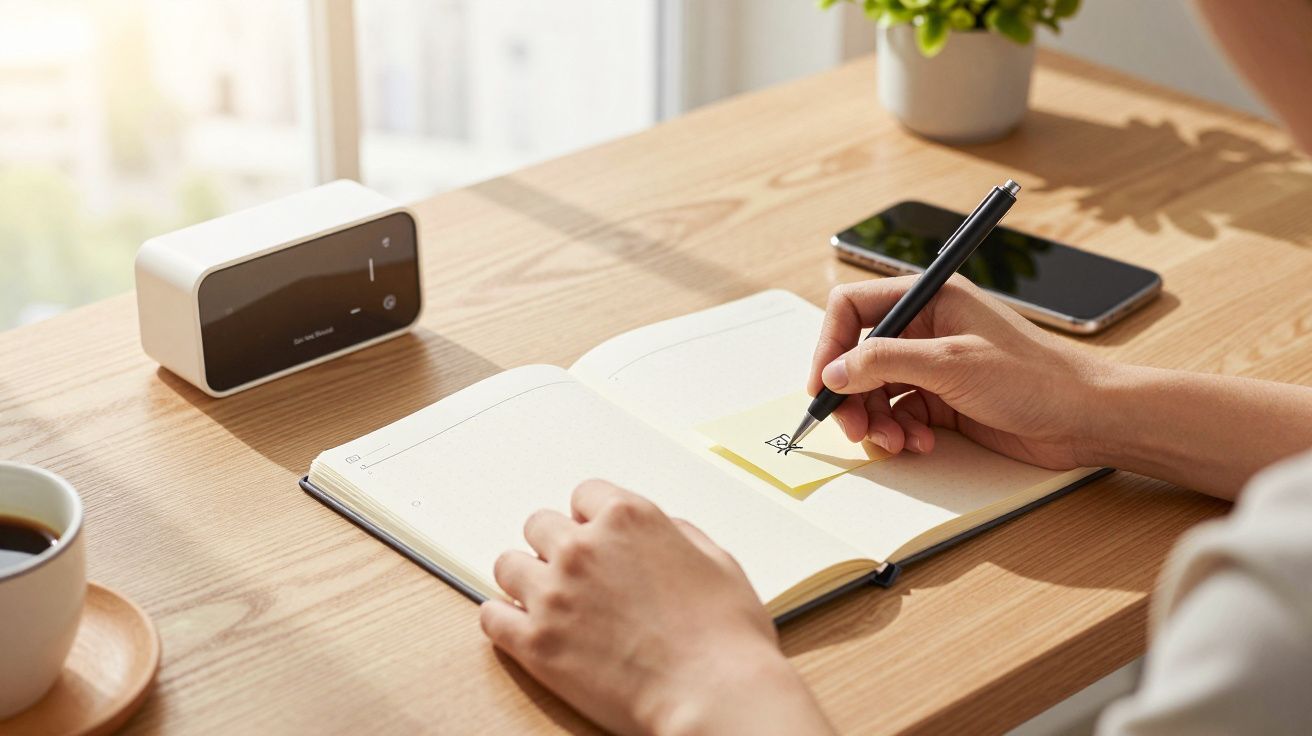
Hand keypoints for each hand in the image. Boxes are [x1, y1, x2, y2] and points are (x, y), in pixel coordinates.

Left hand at [480, 480, 833, 735]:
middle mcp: (583, 547)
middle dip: (556, 546)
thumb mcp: (718, 561)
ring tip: (546, 600)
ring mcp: (554, 593)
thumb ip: (678, 534)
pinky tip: (519, 627)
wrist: (715, 694)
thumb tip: (660, 531)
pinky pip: (491, 617)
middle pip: (540, 525)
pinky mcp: (535, 642)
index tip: (595, 536)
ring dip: (526, 580)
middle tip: (573, 572)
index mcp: (628, 518)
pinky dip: (502, 620)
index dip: (592, 519)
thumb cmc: (726, 636)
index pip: (585, 495)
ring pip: (508, 565)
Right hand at [808, 275, 1108, 469]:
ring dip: (875, 421)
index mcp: (930, 298)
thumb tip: (835, 372)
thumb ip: (885, 362)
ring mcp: (933, 365)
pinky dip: (899, 433)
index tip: (823, 384)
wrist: (1086, 418)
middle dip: (851, 395)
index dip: (830, 345)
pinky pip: (898, 414)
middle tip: (854, 429)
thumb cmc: (1036, 378)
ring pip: (875, 391)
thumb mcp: (952, 364)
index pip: (853, 308)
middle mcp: (926, 328)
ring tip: (893, 443)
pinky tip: (919, 444)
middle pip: (858, 356)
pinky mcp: (943, 399)